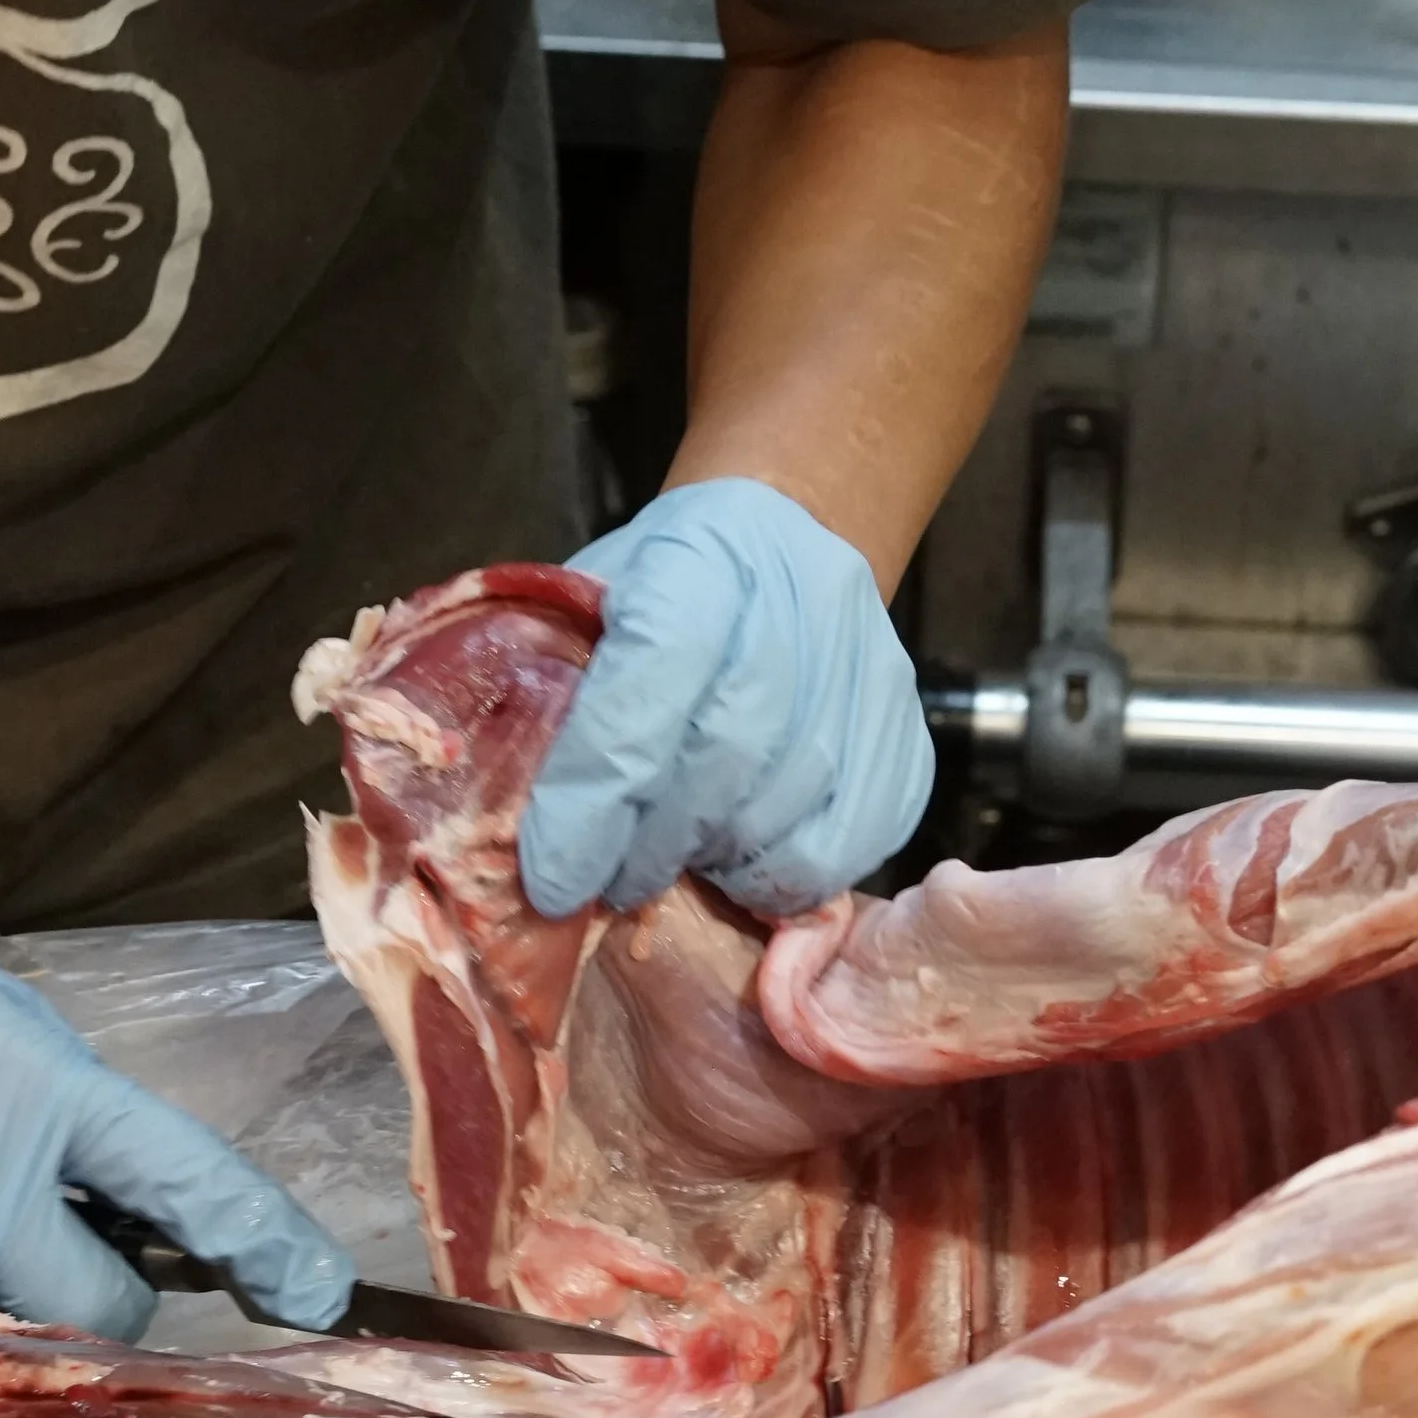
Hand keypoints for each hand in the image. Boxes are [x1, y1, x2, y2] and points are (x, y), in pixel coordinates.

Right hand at [0, 887, 353, 1344]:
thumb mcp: (24, 1042)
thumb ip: (95, 1131)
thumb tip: (160, 1216)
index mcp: (46, 1103)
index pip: (185, 1183)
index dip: (264, 1241)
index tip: (323, 1291)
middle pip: (113, 1308)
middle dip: (118, 1282)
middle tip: (77, 1219)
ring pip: (36, 1330)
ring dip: (40, 1291)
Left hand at [516, 478, 935, 921]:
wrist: (783, 535)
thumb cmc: (665, 580)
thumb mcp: (595, 595)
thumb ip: (559, 687)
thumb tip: (507, 819)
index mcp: (701, 553)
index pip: (648, 682)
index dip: (595, 794)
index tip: (553, 877)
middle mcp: (803, 600)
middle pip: (726, 759)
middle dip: (651, 844)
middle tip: (610, 881)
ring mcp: (872, 665)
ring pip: (791, 813)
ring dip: (717, 865)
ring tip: (678, 856)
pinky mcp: (910, 730)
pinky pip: (852, 844)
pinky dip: (786, 875)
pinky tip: (744, 854)